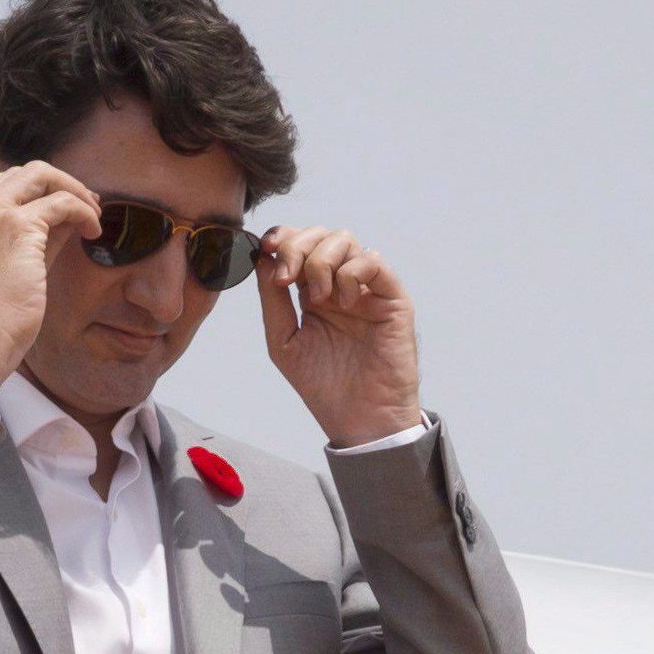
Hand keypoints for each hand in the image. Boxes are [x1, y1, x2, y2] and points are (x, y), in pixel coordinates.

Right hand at [0, 159, 102, 394]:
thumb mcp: (15, 264)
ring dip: (76, 191)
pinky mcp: (17, 225)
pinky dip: (84, 211)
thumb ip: (36, 235)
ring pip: (42, 174)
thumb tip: (69, 214)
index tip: (64, 206)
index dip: (38, 189)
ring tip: (94, 216)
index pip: (3, 182)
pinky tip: (93, 232)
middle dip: (62, 183)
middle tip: (88, 205)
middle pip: (25, 171)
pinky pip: (62, 202)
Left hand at [254, 225, 421, 447]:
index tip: (265, 249)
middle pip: (319, 235)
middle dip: (297, 246)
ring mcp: (366, 289)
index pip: (297, 244)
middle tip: (287, 278)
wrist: (359, 418)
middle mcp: (338, 284)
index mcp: (311, 292)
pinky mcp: (391, 298)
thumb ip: (272, 300)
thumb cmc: (322, 385)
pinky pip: (373, 261)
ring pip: (345, 240)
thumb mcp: (283, 341)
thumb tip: (262, 257)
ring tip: (319, 299)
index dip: (281, 238)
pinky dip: (352, 272)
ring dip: (322, 261)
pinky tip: (345, 301)